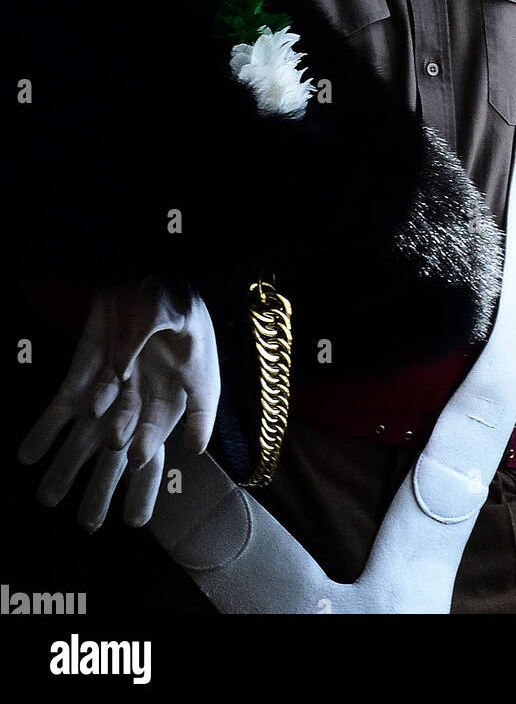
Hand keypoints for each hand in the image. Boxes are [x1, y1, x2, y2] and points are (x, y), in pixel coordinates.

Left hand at [17, 279, 220, 529]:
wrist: (151, 280)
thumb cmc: (182, 318)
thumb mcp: (201, 360)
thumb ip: (198, 407)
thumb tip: (193, 449)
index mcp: (164, 408)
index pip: (152, 452)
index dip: (143, 477)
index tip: (136, 503)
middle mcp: (131, 407)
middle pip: (112, 457)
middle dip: (99, 490)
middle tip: (87, 524)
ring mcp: (103, 392)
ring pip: (80, 439)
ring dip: (64, 468)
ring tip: (45, 497)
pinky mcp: (79, 374)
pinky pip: (58, 409)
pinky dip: (42, 434)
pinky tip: (25, 455)